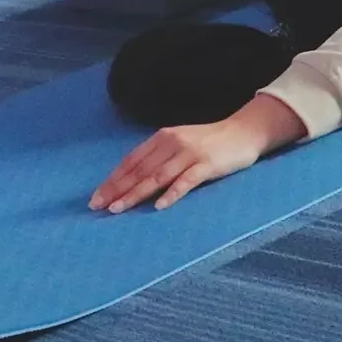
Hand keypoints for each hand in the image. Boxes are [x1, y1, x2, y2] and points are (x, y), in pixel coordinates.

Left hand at [90, 95, 306, 213]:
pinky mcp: (207, 165)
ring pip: (157, 177)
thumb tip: (134, 178)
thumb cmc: (211, 141)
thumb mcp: (181, 142)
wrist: (244, 132)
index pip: (131, 160)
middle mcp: (172, 143)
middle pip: (139, 170)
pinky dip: (172, 194)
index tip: (97, 196)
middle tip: (98, 206)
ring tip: (118, 209)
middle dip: (117, 189)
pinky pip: (186, 181)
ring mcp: (190, 154)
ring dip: (135, 194)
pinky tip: (159, 206)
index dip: (113, 179)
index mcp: (163, 137)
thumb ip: (160, 155)